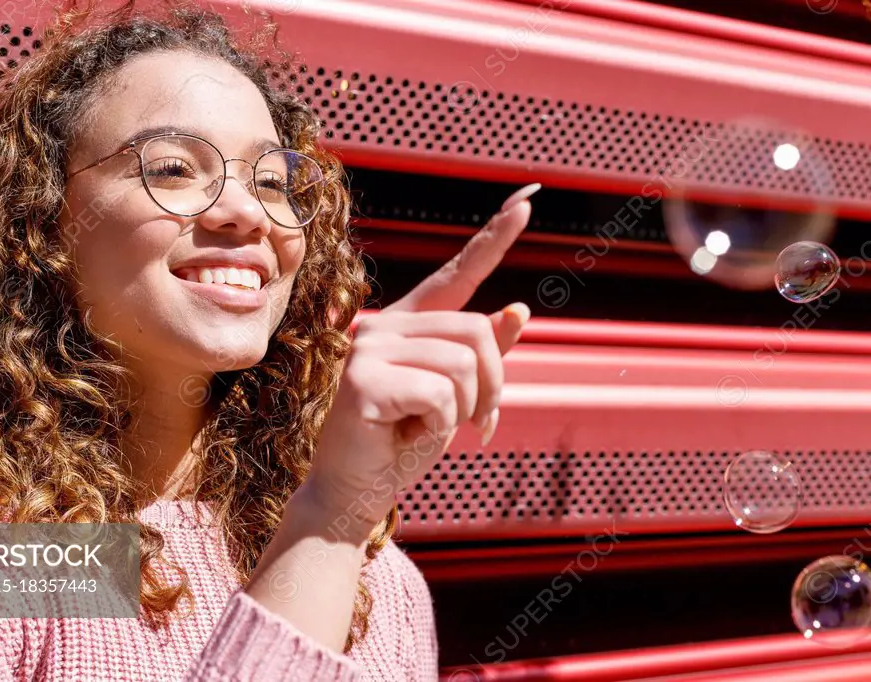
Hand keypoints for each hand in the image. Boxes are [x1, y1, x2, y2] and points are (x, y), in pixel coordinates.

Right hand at [305, 182, 540, 532]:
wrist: (356, 491)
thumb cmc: (401, 443)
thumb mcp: (456, 397)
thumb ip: (480, 356)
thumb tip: (517, 308)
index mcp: (408, 325)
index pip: (456, 275)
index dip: (492, 240)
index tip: (525, 201)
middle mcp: (385, 325)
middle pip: (477, 331)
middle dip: (492, 386)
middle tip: (478, 423)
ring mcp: (369, 348)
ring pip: (464, 364)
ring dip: (466, 410)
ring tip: (430, 428)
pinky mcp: (363, 380)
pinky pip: (441, 395)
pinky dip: (441, 427)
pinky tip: (407, 434)